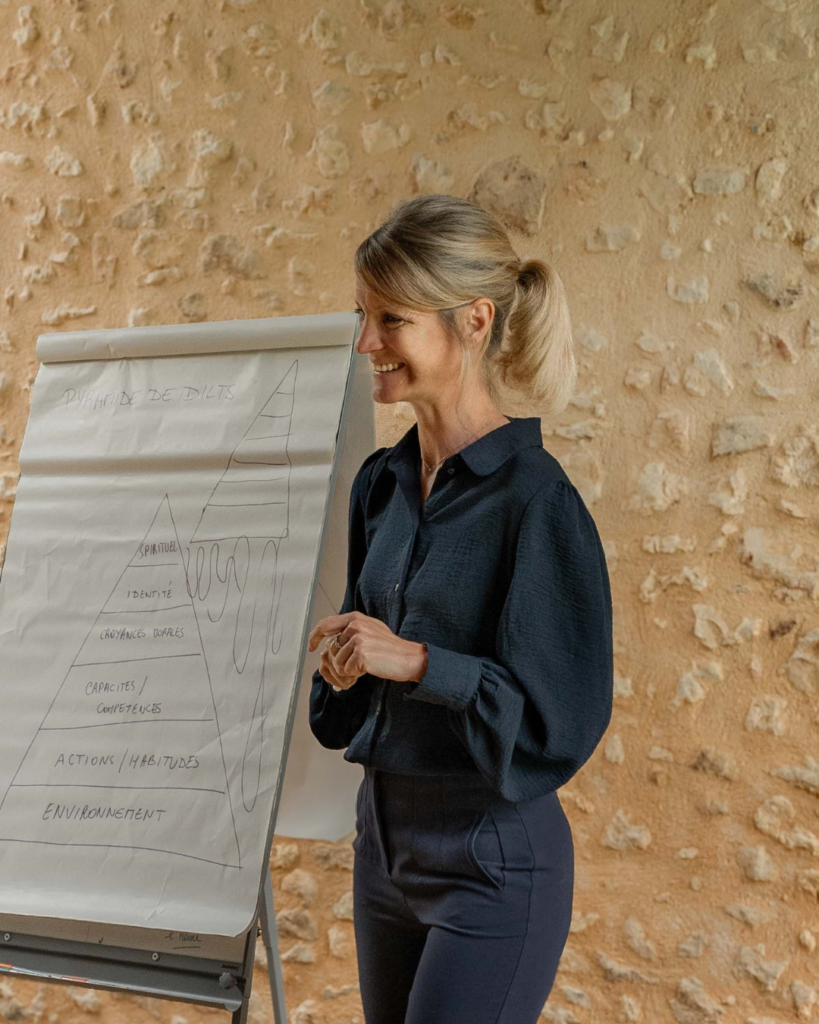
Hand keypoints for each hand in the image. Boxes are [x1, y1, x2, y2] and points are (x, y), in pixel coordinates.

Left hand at [308, 611, 426, 689]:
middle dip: (338, 664)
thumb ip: (350, 632)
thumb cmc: (389, 649)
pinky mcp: (361, 654)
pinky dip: (355, 675)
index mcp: (355, 618)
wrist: (408, 658)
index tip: (310, 647)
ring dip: (348, 670)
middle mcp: (355, 625)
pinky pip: (346, 671)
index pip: (326, 624)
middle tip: (353, 668)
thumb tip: (327, 643)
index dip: (314, 636)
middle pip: (330, 650)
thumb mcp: (370, 631)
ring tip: (365, 666)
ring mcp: (358, 639)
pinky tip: (368, 669)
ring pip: (337, 663)